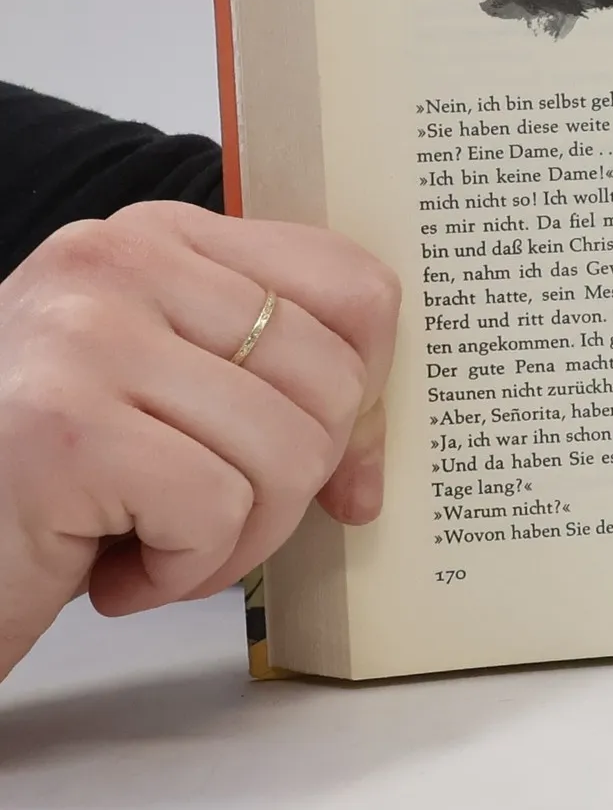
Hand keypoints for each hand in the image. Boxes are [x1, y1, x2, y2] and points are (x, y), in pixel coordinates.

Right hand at [0, 202, 398, 679]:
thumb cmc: (46, 488)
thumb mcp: (168, 402)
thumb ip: (271, 390)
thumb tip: (369, 466)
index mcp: (159, 237)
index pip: (352, 285)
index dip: (367, 390)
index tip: (333, 457)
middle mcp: (118, 263)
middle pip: (332, 379)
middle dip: (293, 484)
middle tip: (207, 517)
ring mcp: (86, 338)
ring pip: (290, 451)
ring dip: (236, 540)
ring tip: (150, 543)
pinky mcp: (64, 430)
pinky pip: (218, 510)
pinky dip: (182, 572)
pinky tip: (110, 570)